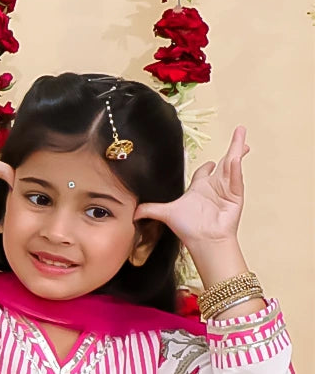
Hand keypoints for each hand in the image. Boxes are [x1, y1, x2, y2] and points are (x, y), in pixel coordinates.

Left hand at [135, 126, 247, 249]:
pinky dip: (235, 169)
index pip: (203, 171)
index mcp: (199, 188)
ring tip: (241, 133)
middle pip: (223, 162)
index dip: (206, 165)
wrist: (204, 242)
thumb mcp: (167, 214)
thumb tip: (133, 213)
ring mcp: (226, 190)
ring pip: (232, 165)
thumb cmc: (189, 230)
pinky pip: (235, 179)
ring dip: (237, 149)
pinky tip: (235, 158)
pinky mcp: (235, 196)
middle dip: (231, 148)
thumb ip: (151, 210)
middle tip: (239, 132)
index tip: (209, 160)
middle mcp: (213, 187)